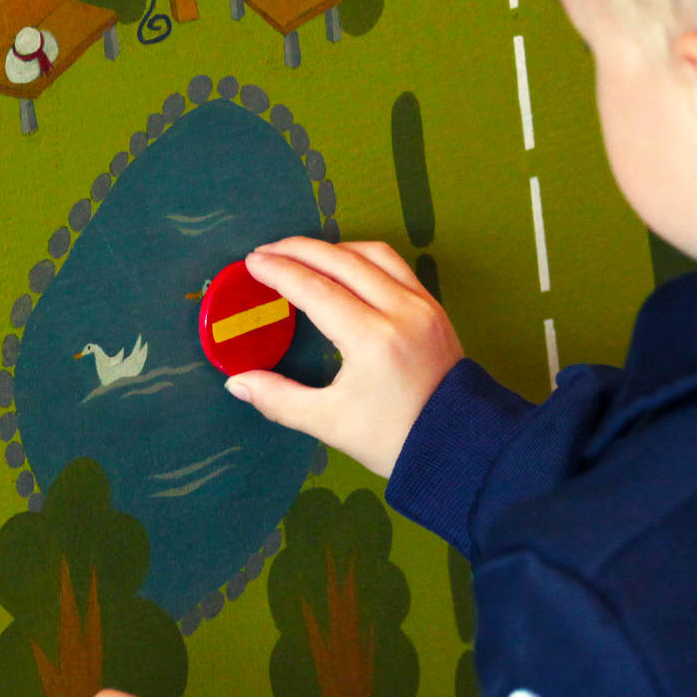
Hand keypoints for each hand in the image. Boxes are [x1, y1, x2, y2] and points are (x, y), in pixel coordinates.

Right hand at [223, 237, 463, 477]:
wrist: (460, 449)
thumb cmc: (394, 440)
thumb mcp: (330, 423)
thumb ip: (278, 399)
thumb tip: (237, 383)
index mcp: (372, 339)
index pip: (316, 289)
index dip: (280, 271)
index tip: (253, 263)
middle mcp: (400, 311)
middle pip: (342, 260)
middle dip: (299, 249)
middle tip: (267, 251)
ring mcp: (422, 306)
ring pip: (373, 254)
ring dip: (334, 248)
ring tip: (303, 255)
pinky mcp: (435, 309)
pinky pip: (396, 266)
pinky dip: (364, 258)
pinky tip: (345, 267)